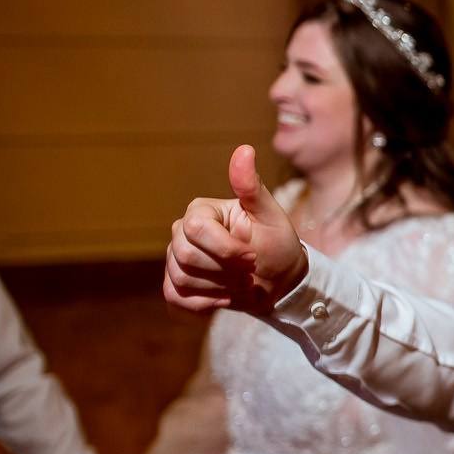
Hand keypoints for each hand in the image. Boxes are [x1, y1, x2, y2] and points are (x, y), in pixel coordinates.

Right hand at [163, 145, 307, 314]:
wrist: (278, 281)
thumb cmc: (276, 244)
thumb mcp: (271, 216)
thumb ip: (252, 187)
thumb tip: (244, 149)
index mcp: (202, 211)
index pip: (196, 228)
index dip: (225, 248)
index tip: (252, 256)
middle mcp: (182, 232)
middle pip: (186, 256)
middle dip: (225, 271)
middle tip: (250, 273)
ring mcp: (175, 259)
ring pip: (182, 278)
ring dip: (221, 288)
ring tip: (242, 283)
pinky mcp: (175, 285)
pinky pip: (176, 298)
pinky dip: (205, 304)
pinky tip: (226, 298)